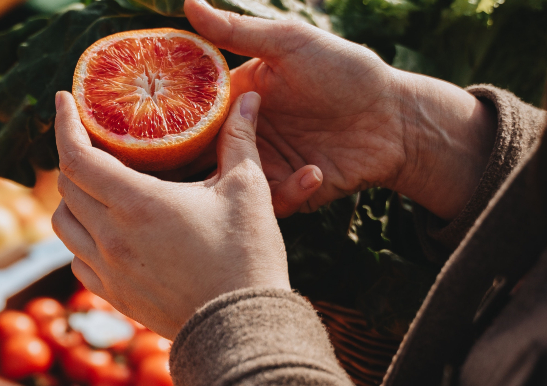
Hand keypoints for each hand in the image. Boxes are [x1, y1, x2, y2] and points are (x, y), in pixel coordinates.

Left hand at [52, 90, 289, 338]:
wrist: (241, 330)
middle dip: (74, 156)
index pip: (76, 155)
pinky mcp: (113, 296)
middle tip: (93, 141)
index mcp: (136, 204)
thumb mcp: (247, 191)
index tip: (64, 102)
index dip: (64, 124)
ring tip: (96, 186)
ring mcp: (108, 270)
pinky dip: (81, 238)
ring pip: (63, 224)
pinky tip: (105, 231)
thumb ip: (239, 140)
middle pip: (66, 186)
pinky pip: (77, 260)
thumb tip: (249, 98)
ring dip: (72, 199)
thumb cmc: (247, 258)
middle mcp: (111, 236)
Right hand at [184, 0, 495, 218]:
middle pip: (199, 158)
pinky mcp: (290, 194)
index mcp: (237, 98)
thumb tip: (188, 3)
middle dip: (188, 168)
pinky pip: (272, 205)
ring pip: (229, 188)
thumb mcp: (290, 44)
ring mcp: (266, 166)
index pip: (189, 114)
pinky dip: (290, 192)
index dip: (166, 123)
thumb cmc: (348, 72)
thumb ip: (237, 31)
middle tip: (188, 171)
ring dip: (239, 184)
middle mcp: (244, 135)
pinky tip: (316, 171)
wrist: (398, 118)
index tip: (149, 131)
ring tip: (256, 173)